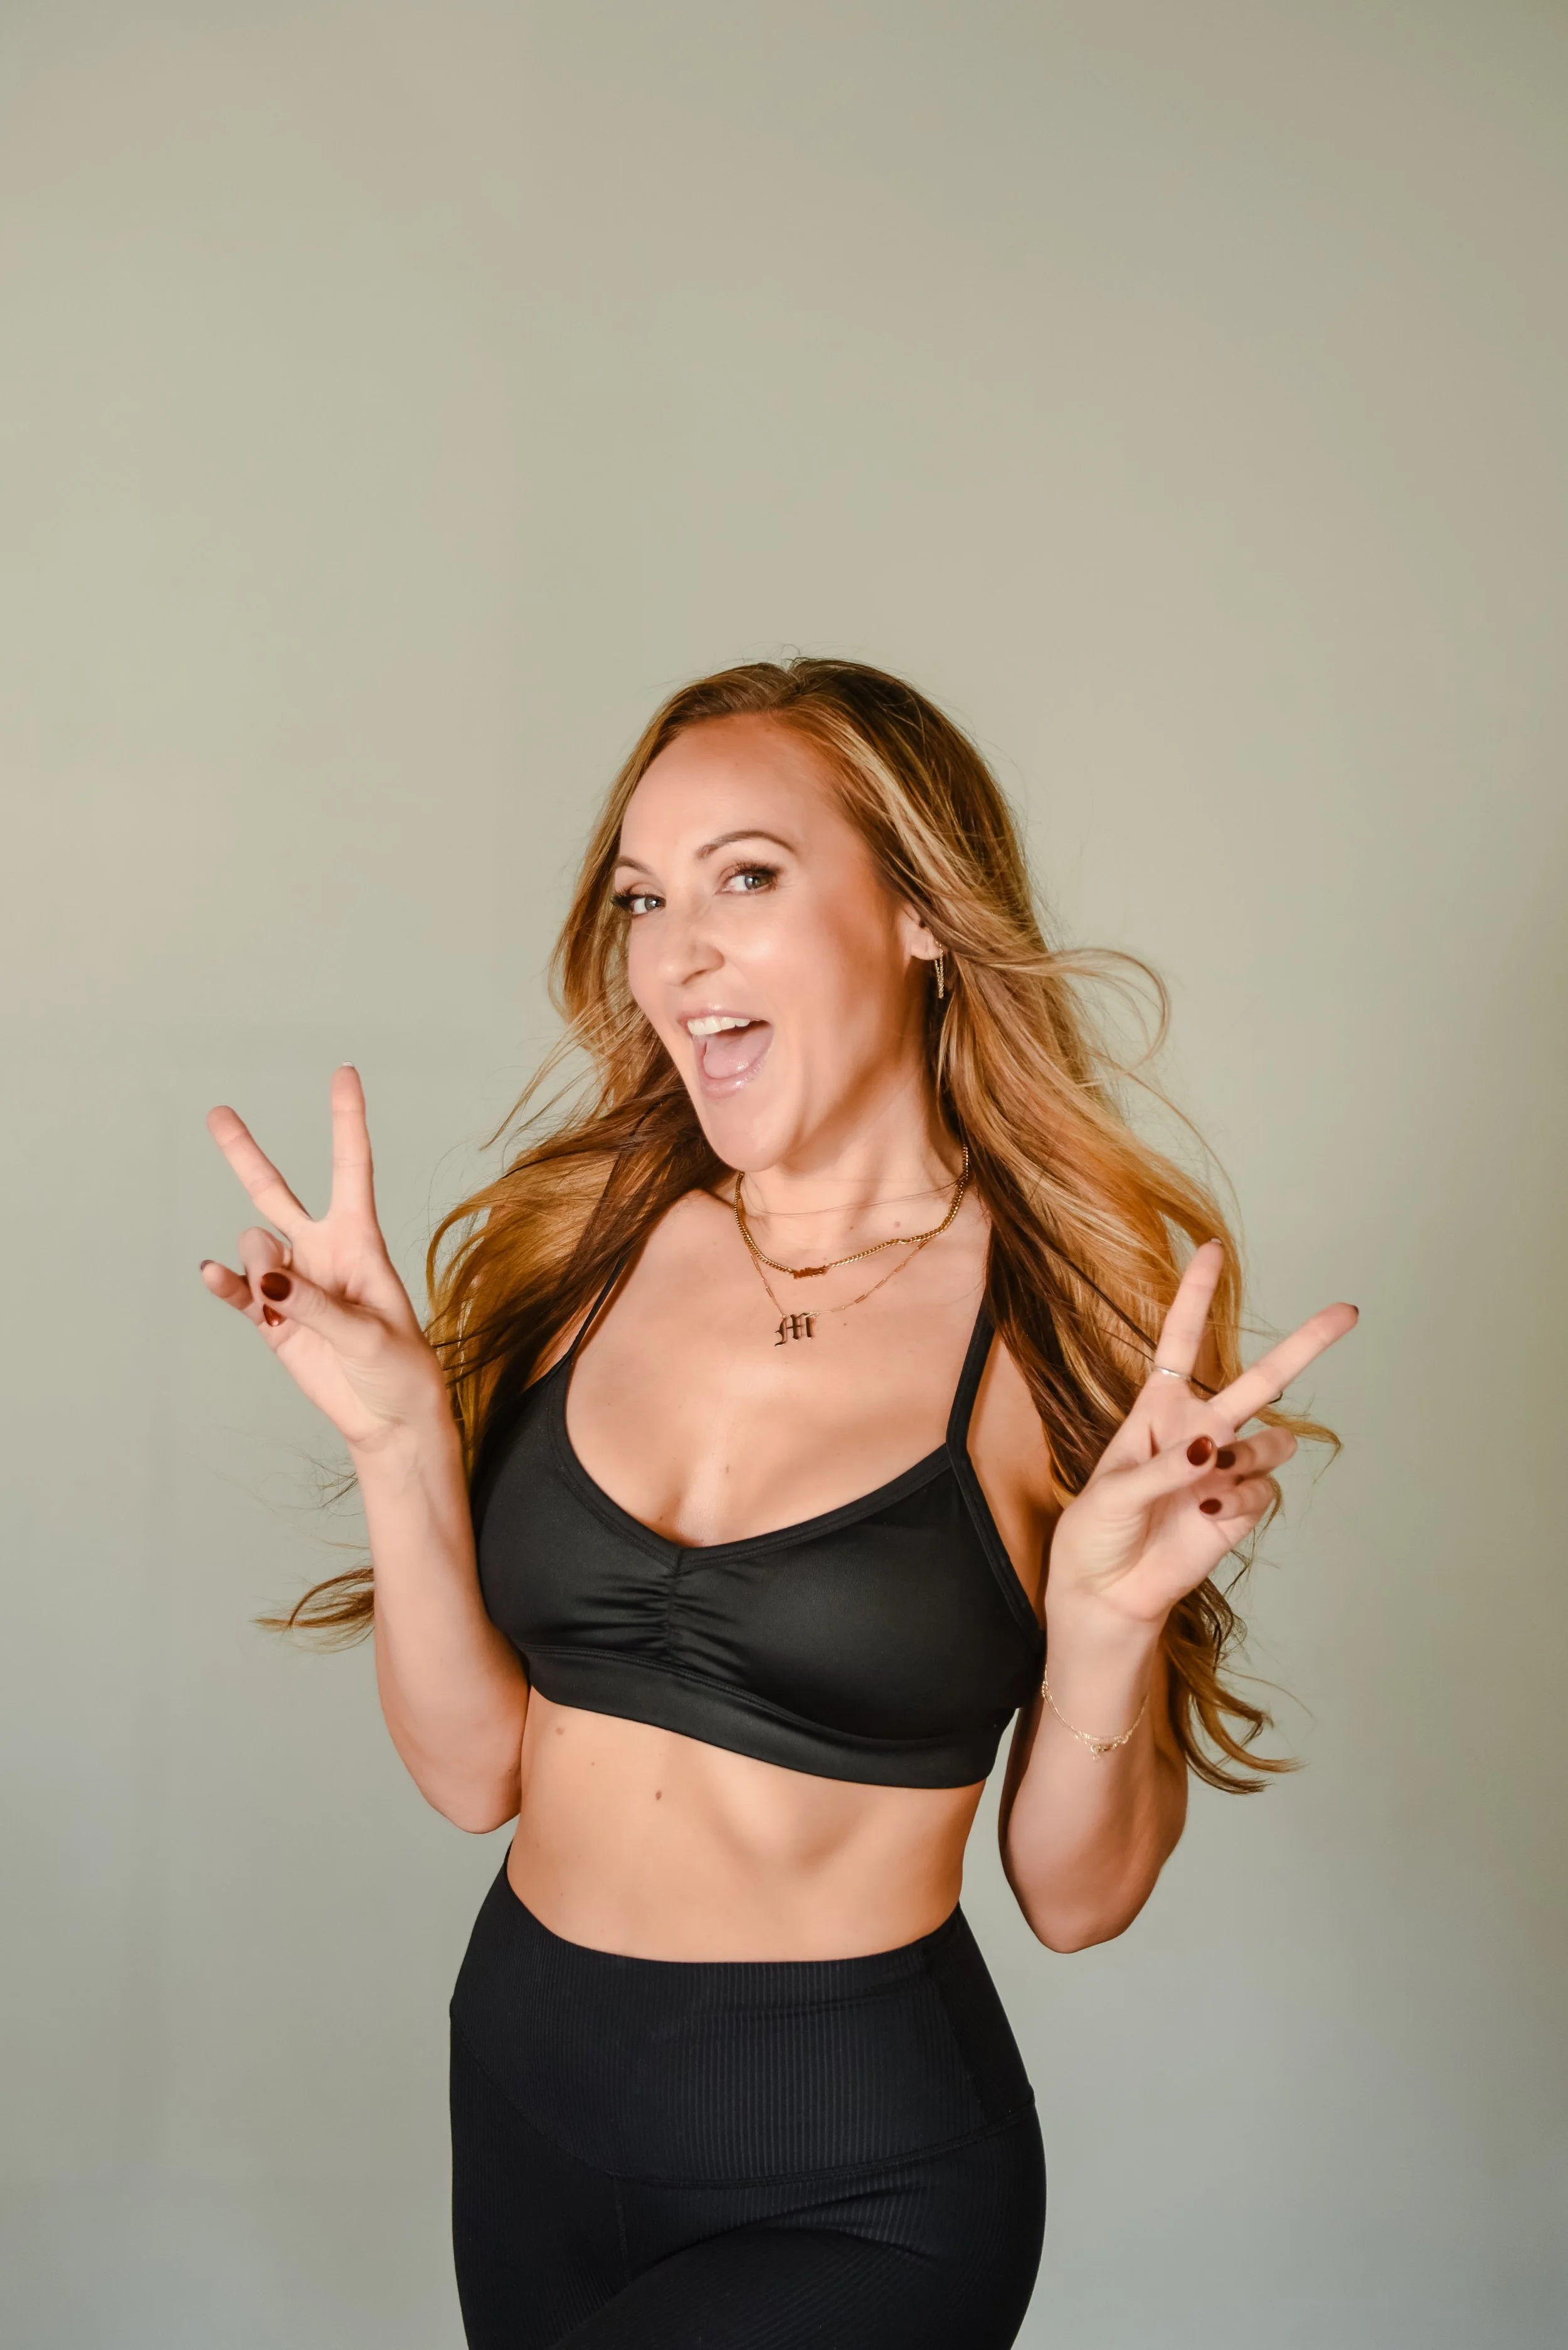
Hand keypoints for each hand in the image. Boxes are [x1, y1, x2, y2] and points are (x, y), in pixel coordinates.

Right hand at [200, 1066, 449, 1454]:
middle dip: (245, 1154)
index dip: (347, 1120)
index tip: (344, 1072)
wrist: (389, 1419)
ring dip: (259, 1265)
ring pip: (255, 1246)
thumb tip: (265, 1272)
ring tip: (282, 1297)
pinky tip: (214, 1277)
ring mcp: (292, 1283)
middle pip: (276, 1191)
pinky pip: (238, 1289)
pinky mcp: (271, 1319)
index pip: (351, 1168)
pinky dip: (225, 1284)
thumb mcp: (369, 1333)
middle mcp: (322, 1252)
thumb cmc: (399, 1367)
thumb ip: (316, 1303)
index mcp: (360, 1242)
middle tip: (217, 1112)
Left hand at [1045, 1240, 1357, 1627]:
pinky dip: (1236, 1500)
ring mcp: (1225, 1468)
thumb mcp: (1112, 1490)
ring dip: (1248, 1455)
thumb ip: (1162, 1466)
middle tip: (1348, 1311)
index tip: (1213, 1248)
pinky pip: (1261, 1490)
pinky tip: (1206, 1513)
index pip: (1180, 1342)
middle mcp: (1199, 1431)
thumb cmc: (1095, 1533)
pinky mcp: (1241, 1508)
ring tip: (1210, 1478)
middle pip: (1260, 1377)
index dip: (1196, 1296)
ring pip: (1273, 1441)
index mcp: (1156, 1411)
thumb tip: (1214, 1449)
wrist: (1108, 1594)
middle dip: (1306, 1344)